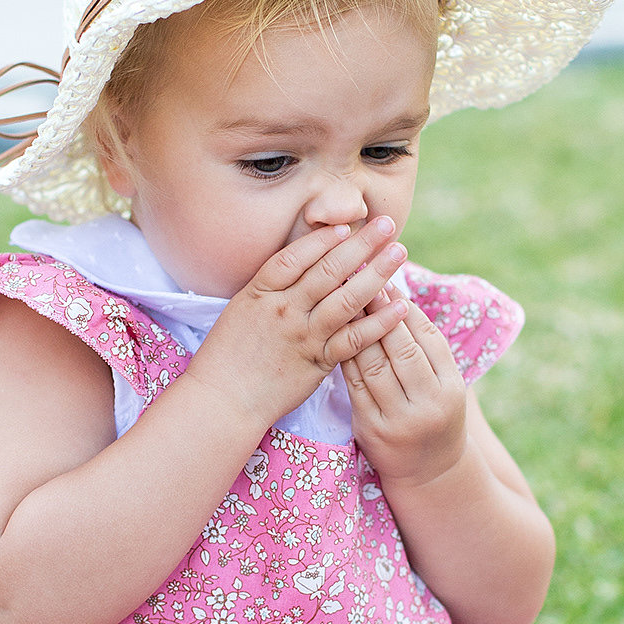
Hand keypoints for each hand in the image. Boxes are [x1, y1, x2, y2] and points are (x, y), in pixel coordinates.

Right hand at [191, 216, 409, 427]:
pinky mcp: (318, 363)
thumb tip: (304, 264)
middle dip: (360, 244)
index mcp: (260, 293)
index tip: (346, 225)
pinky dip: (379, 322)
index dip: (322, 239)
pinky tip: (400, 307)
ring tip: (398, 254)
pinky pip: (354, 340)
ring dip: (377, 274)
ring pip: (346, 300)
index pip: (294, 257)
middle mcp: (284, 310)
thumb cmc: (228, 354)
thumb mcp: (240, 309)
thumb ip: (271, 288)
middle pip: (328, 271)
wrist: (223, 399)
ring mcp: (303, 336)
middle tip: (387, 224)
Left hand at [342, 298, 467, 488]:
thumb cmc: (435, 416)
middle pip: (401, 348)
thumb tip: (401, 297)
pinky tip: (337, 334)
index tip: (388, 282)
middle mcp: (428, 405)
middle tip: (361, 281)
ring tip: (345, 301)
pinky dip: (346, 355)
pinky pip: (355, 384)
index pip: (429, 339)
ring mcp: (398, 420)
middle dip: (380, 311)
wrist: (429, 473)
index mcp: (451, 389)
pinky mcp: (371, 429)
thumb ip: (429, 349)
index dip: (406, 308)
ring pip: (374, 364)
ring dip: (358, 329)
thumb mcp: (446, 385)